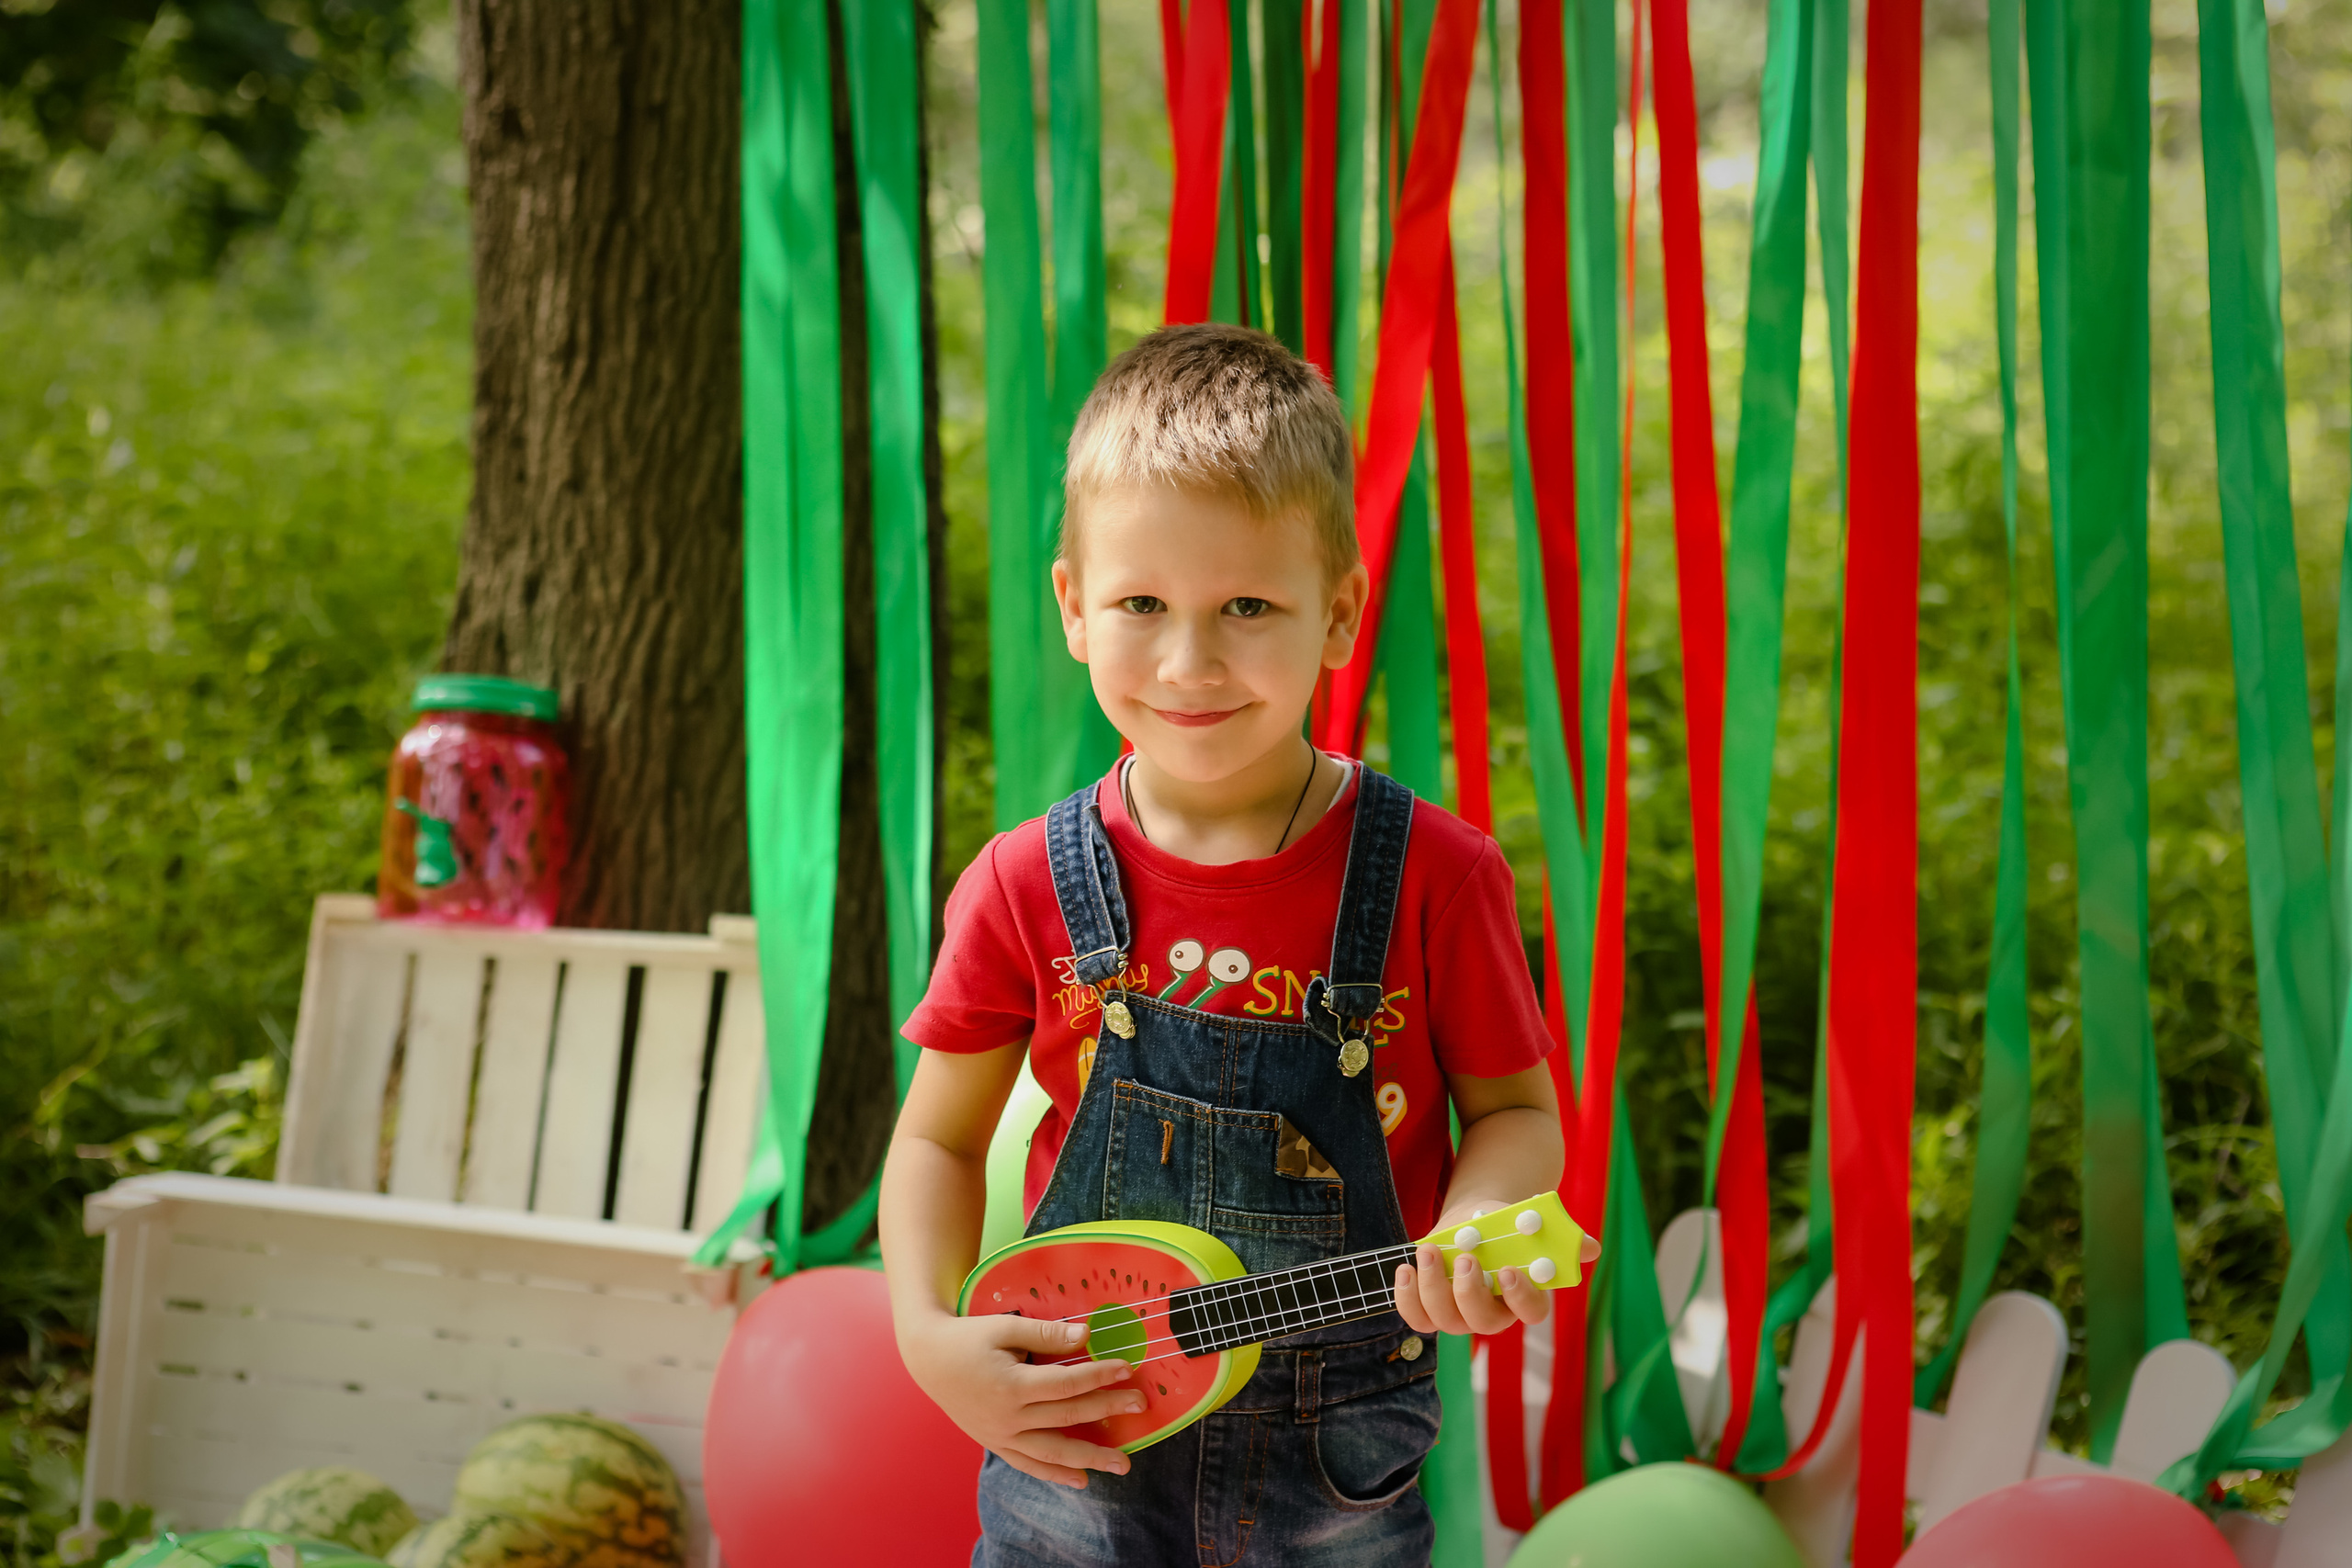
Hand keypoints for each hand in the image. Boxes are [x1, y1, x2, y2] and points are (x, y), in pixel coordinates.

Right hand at [897, 1309, 1143, 1488]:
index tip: (1127, 1368)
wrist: (928, 1359)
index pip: (1065, 1384)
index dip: (1098, 1375)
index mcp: (1010, 1385)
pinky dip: (1055, 1474)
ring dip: (1090, 1458)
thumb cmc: (967, 1338)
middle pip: (1067, 1417)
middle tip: (1140, 1406)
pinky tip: (1081, 1480)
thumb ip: (1045, 1335)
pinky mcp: (996, 1444)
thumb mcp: (1003, 1327)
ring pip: (1052, 1452)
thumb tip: (1086, 1335)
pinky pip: (1030, 1464)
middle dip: (1107, 1409)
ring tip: (1122, 1464)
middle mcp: (1008, 1417)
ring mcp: (1001, 1435)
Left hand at [1391, 1202, 1601, 1335]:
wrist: (1476, 1221)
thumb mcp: (1532, 1224)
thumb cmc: (1508, 1226)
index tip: (1509, 1270)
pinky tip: (1406, 1267)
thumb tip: (1590, 1248)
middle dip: (1471, 1293)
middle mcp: (1492, 1313)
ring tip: (1429, 1251)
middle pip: (1483, 1323)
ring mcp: (1459, 1314)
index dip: (1520, 1297)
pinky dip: (1407, 1296)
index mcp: (1525, 1298)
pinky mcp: (1430, 1307)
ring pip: (1445, 1321)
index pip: (1530, 1312)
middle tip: (1466, 1258)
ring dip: (1434, 1288)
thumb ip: (1559, 1236)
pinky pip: (1417, 1316)